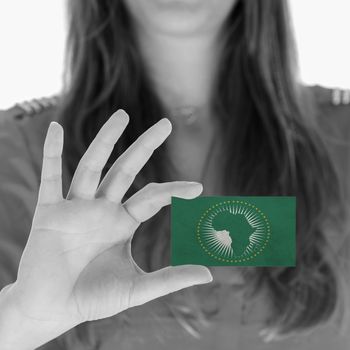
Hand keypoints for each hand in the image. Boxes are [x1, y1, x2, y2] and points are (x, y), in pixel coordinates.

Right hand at [1, 110, 211, 347]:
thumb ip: (170, 279)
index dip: (174, 190)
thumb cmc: (92, 299)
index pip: (152, 197)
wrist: (52, 310)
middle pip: (126, 170)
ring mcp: (75, 208)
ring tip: (123, 115)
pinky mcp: (49, 213)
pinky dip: (51, 153)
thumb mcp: (136, 288)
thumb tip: (209, 275)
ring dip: (106, 141)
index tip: (199, 188)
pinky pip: (49, 178)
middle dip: (145, 147)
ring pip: (92, 166)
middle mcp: (102, 209)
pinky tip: (55, 128)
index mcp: (122, 223)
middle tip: (167, 124)